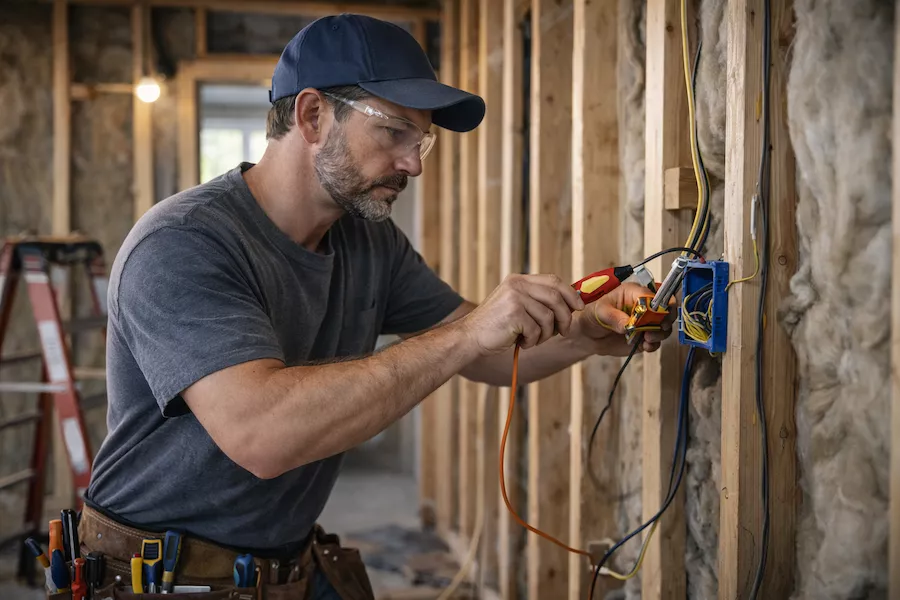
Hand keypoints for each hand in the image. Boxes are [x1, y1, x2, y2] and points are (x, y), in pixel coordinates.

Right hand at [458, 273, 584, 354]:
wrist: (470, 337)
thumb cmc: (496, 326)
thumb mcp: (517, 306)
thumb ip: (538, 301)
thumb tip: (572, 304)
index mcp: (519, 280)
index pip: (554, 280)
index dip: (570, 293)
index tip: (578, 307)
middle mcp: (517, 285)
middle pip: (556, 297)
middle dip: (565, 317)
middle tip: (564, 331)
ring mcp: (515, 298)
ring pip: (548, 317)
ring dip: (546, 334)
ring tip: (533, 339)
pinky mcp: (513, 314)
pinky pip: (537, 330)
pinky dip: (532, 341)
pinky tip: (521, 342)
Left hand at [570, 282, 676, 355]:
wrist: (588, 335)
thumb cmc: (593, 315)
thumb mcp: (600, 311)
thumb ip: (615, 317)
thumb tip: (629, 325)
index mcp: (634, 293)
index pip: (653, 295)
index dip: (657, 305)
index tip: (653, 315)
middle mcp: (644, 306)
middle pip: (666, 309)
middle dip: (666, 318)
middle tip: (658, 326)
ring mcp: (646, 322)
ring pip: (664, 326)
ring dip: (660, 333)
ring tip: (647, 338)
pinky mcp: (644, 337)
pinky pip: (656, 341)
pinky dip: (653, 344)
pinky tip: (645, 345)